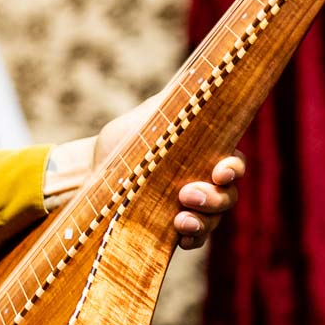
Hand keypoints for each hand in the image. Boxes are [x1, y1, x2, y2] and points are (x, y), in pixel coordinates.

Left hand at [91, 95, 244, 250]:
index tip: (220, 171)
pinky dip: (193, 239)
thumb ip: (167, 107)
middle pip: (229, 195)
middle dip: (215, 198)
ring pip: (214, 219)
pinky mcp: (172, 229)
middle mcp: (204, 181)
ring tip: (181, 220)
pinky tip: (182, 238)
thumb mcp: (142, 119)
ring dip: (204, 221)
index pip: (233, 162)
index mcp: (204, 153)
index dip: (233, 169)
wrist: (91, 171)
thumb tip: (194, 85)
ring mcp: (191, 208)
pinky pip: (195, 239)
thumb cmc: (122, 141)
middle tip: (188, 194)